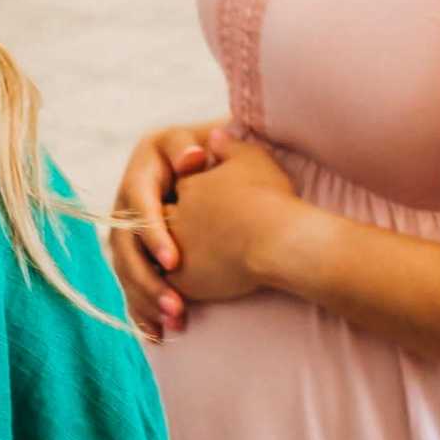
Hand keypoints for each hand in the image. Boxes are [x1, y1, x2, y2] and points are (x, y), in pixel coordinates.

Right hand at [109, 118, 233, 332]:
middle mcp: (126, 207)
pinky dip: (144, 311)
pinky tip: (159, 335)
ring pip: (128, 273)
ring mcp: (130, 234)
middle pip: (127, 249)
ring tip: (175, 323)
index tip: (174, 263)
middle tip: (176, 306)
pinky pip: (133, 287)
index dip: (153, 237)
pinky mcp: (138, 256)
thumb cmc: (213, 150)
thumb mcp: (196, 142)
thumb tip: (192, 156)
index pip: (139, 208)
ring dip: (147, 301)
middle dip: (149, 281)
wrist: (211, 165)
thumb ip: (187, 146)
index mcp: (139, 177)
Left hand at [165, 141, 301, 313]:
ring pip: (158, 259)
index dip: (184, 201)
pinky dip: (169, 294)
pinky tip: (180, 303)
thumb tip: (214, 135)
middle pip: (161, 224)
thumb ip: (228, 146)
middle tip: (178, 246)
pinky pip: (167, 288)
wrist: (280, 240)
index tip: (197, 211)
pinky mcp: (183, 280)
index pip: (176, 192)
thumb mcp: (251, 158)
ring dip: (166, 267)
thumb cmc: (270, 198)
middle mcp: (175, 216)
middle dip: (166, 233)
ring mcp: (176, 249)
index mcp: (188, 186)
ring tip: (184, 281)